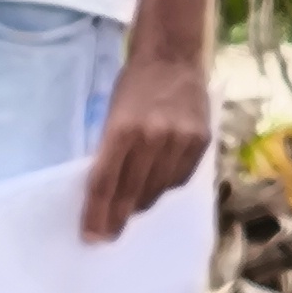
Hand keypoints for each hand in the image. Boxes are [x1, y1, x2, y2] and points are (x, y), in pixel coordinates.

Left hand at [82, 51, 212, 241]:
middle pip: (131, 193)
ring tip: (130, 208)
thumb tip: (107, 195)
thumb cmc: (134, 86)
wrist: (173, 57)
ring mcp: (181, 141)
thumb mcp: (111, 114)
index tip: (90, 235)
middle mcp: (153, 137)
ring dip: (141, 203)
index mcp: (123, 129)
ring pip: (157, 191)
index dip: (96, 213)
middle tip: (106, 235)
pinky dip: (165, 186)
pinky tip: (156, 185)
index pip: (105, 182)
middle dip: (116, 218)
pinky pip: (179, 179)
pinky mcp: (201, 142)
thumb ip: (110, 152)